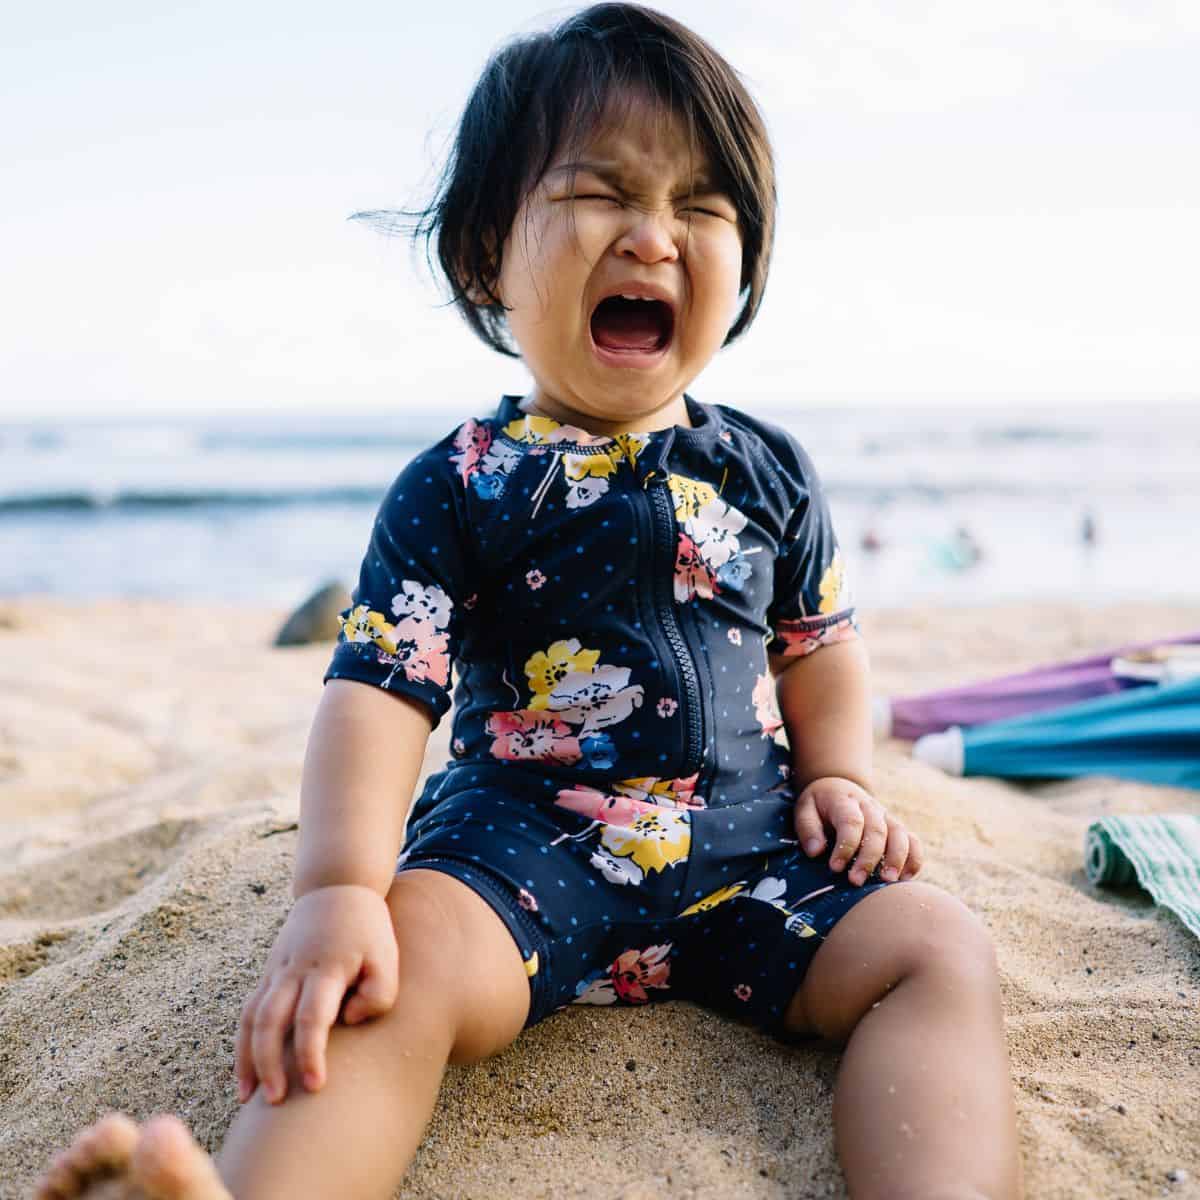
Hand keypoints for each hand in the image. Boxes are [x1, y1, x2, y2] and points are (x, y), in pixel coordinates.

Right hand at [236, 884, 398, 1105]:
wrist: (337, 886)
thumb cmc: (368, 928)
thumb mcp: (387, 955)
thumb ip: (378, 993)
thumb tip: (348, 1020)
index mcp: (326, 967)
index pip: (311, 1018)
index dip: (311, 1054)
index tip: (316, 1085)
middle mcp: (294, 970)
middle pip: (269, 1021)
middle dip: (268, 1064)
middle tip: (276, 1101)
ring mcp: (277, 970)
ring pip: (251, 1017)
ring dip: (247, 1058)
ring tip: (249, 1098)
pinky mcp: (269, 972)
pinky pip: (249, 1010)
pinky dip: (243, 1041)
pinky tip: (246, 1070)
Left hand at [794, 777, 922, 885]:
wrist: (838, 787)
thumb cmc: (819, 805)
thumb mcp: (804, 810)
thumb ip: (808, 829)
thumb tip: (816, 852)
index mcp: (844, 801)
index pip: (851, 822)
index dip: (845, 846)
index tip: (835, 867)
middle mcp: (869, 807)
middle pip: (877, 830)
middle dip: (868, 858)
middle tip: (856, 881)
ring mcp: (886, 817)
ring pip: (900, 835)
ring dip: (896, 859)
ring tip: (888, 881)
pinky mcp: (896, 828)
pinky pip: (913, 841)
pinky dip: (913, 859)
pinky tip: (905, 878)